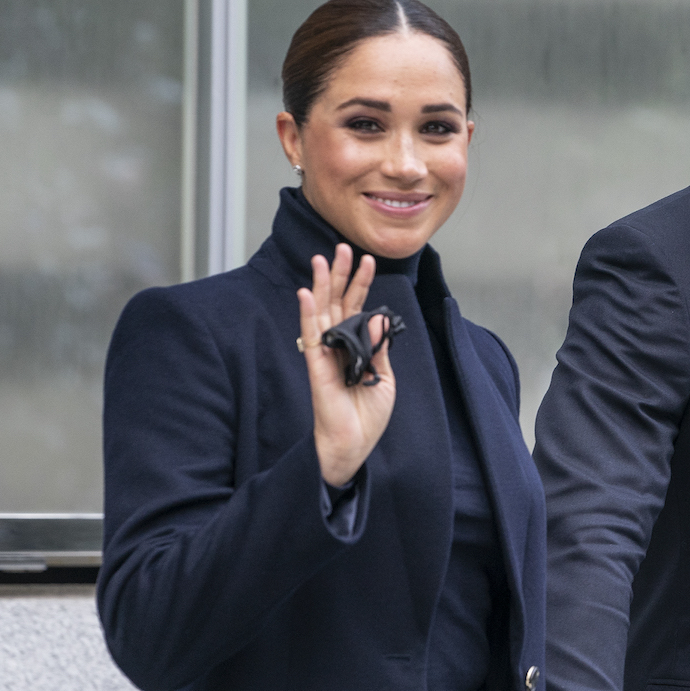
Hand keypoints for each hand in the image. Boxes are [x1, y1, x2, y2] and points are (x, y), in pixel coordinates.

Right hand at [297, 245, 395, 486]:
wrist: (354, 443)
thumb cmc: (367, 415)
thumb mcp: (384, 376)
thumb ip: (379, 346)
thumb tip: (378, 316)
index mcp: (356, 346)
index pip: (357, 307)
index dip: (361, 284)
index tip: (367, 259)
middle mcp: (338, 345)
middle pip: (337, 302)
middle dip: (340, 274)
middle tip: (342, 247)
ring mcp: (325, 353)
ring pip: (322, 311)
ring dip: (322, 285)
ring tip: (322, 258)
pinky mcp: (316, 366)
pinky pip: (311, 336)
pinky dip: (307, 314)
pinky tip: (305, 293)